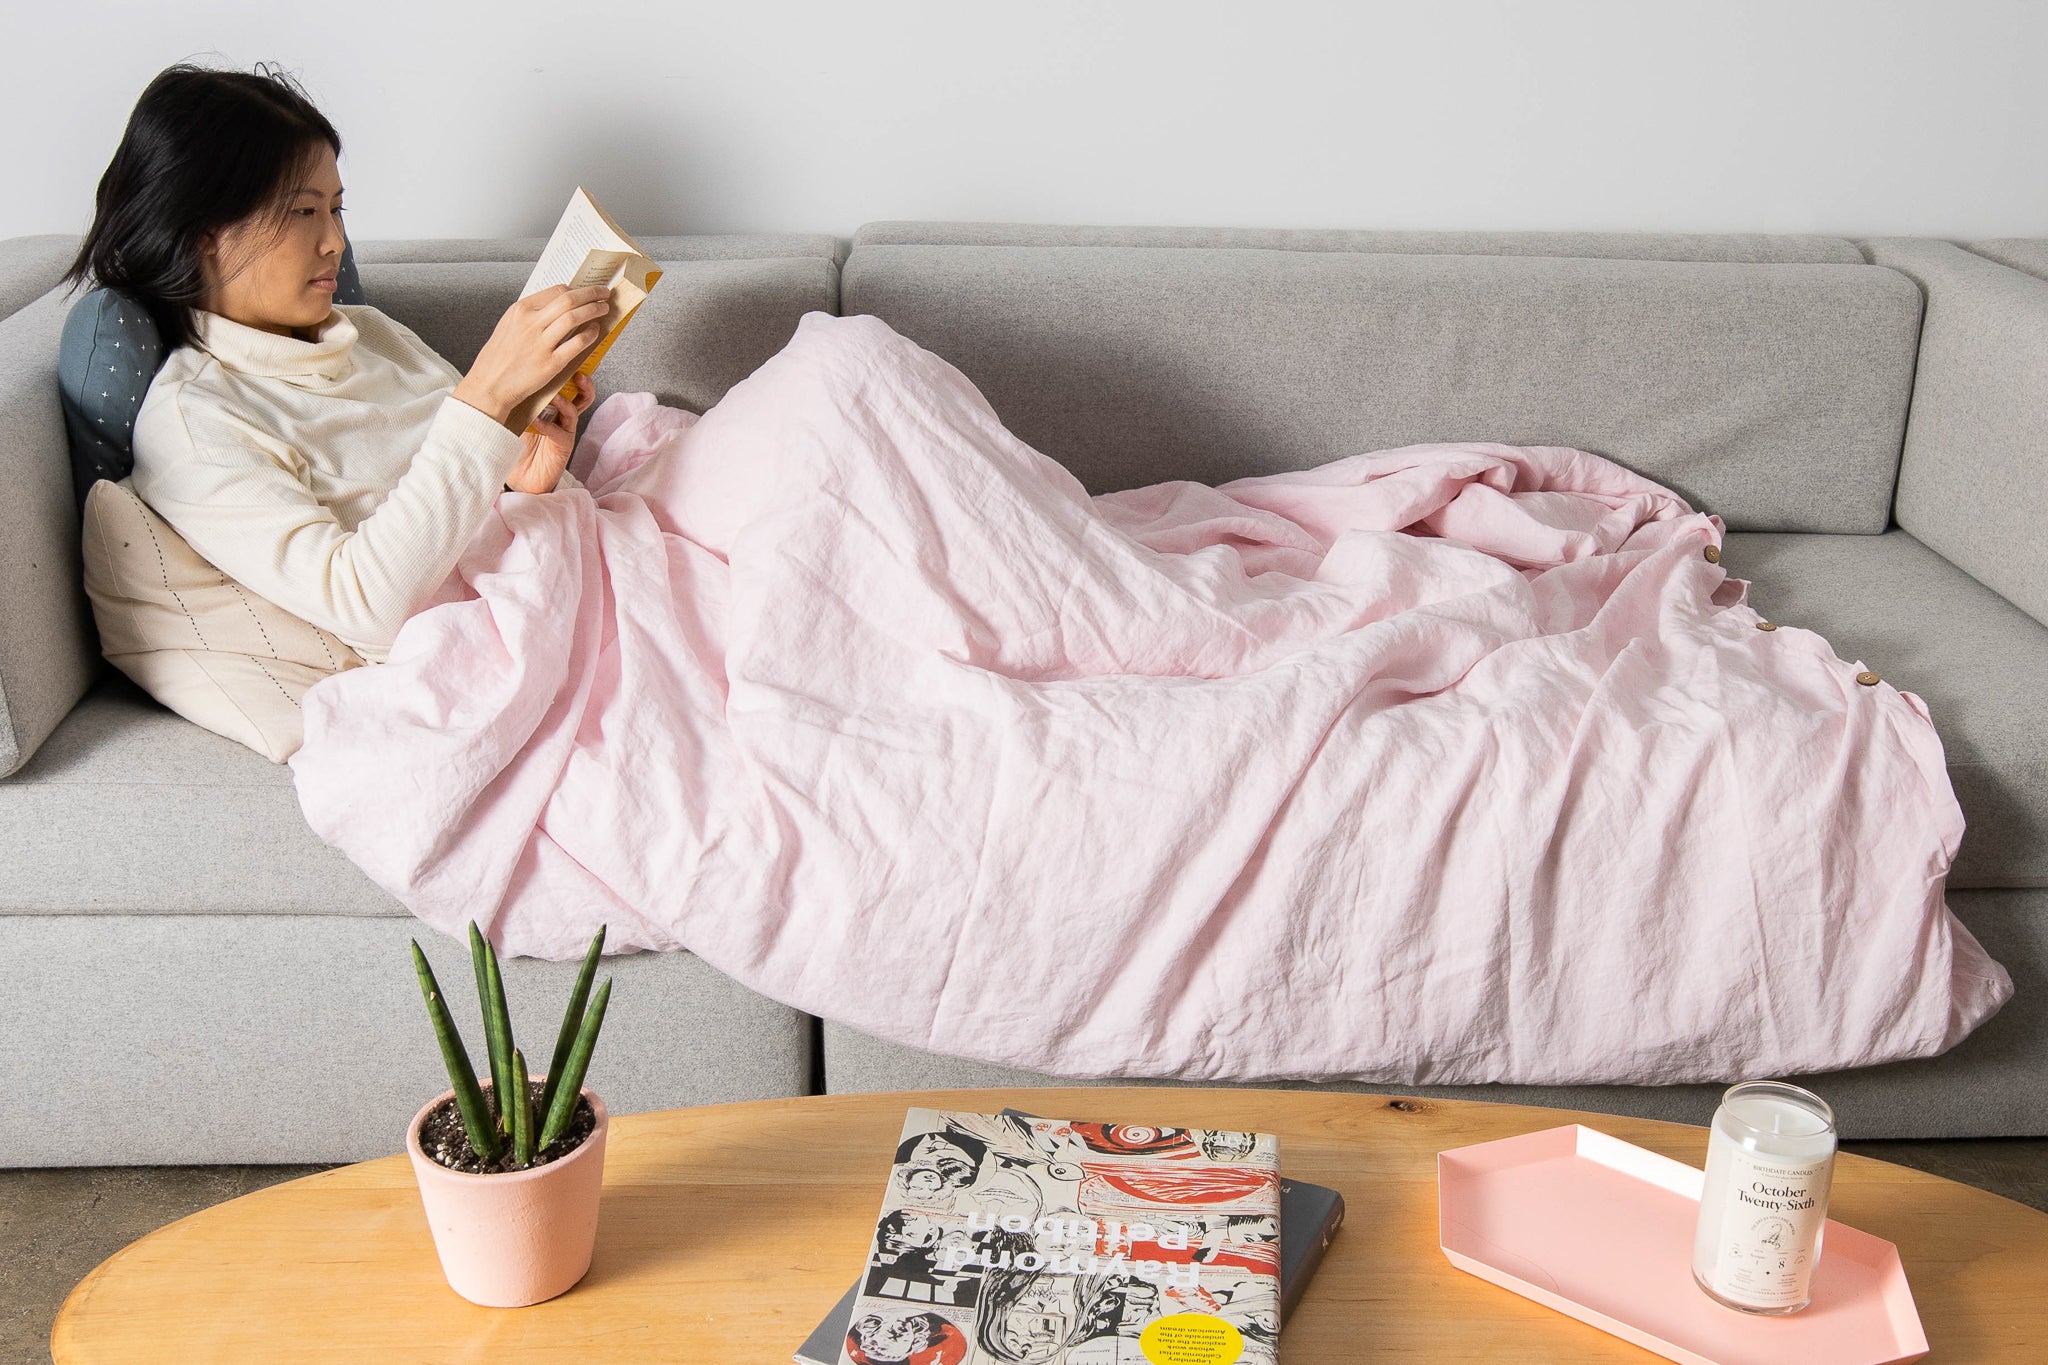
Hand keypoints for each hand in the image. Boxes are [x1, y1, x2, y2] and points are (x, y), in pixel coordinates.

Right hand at [452, 283, 610, 429]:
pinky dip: (590, 334)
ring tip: (604, 309)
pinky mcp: (550, 363)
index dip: (577, 289)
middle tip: (604, 293)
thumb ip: (530, 315)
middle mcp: (530, 323)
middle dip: (591, 294)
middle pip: (569, 299)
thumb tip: (556, 305)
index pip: (556, 291)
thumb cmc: (498, 358)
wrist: (489, 386)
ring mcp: (541, 343)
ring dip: (594, 310)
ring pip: (574, 317)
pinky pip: (577, 344)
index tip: (587, 291)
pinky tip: (596, 331)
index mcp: (520, 310)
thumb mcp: (508, 325)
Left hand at [505, 373, 594, 493]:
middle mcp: (562, 416)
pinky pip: (559, 432)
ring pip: (575, 409)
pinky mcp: (563, 446)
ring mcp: (565, 430)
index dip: (569, 371)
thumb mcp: (517, 414)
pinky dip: (547, 425)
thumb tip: (507, 372)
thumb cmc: (518, 443)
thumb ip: (519, 397)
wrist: (520, 475)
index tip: (566, 356)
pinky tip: (536, 421)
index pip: (567, 384)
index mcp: (553, 405)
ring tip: (556, 395)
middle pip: (581, 394)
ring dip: (566, 401)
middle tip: (577, 372)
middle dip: (582, 382)